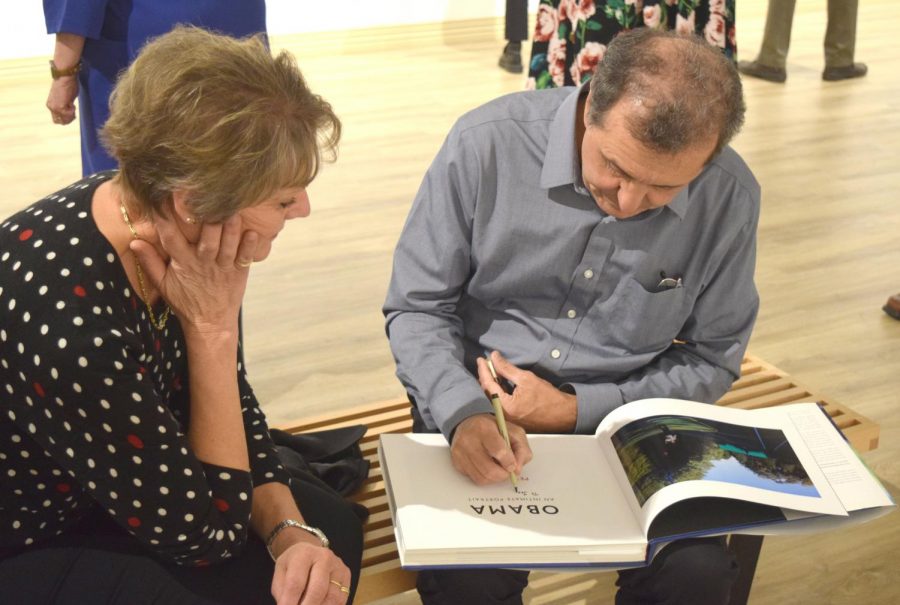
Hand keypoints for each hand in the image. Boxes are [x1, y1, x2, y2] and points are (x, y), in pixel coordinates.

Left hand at [46, 77, 77, 124]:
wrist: (64, 77)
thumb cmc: (66, 84)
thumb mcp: (64, 97)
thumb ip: (65, 105)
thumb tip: (69, 110)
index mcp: (50, 105)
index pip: (57, 119)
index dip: (66, 118)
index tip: (71, 111)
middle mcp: (51, 108)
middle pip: (61, 121)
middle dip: (69, 118)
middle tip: (73, 110)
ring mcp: (55, 108)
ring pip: (65, 120)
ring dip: (71, 115)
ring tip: (72, 105)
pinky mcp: (60, 107)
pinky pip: (69, 115)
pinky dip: (73, 112)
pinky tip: (73, 104)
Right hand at [130, 211, 259, 332]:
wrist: (210, 323)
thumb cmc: (186, 301)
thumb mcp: (163, 284)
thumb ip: (150, 262)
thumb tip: (134, 241)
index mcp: (182, 263)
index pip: (170, 238)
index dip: (165, 218)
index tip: (163, 197)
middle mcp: (203, 263)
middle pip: (207, 240)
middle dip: (209, 220)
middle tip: (209, 199)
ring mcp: (223, 267)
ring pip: (227, 246)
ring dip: (230, 229)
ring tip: (233, 210)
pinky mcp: (239, 272)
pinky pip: (246, 257)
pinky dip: (250, 246)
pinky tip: (253, 232)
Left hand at [271, 536, 350, 604]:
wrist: (311, 550)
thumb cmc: (293, 565)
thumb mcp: (281, 573)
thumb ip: (282, 592)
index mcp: (304, 554)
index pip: (296, 583)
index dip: (290, 603)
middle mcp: (324, 557)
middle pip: (317, 590)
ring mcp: (338, 567)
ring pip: (333, 598)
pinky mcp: (347, 575)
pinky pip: (341, 600)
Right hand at [450, 413, 531, 484]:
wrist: (469, 424)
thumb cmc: (494, 429)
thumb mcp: (513, 432)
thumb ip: (521, 449)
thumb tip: (517, 470)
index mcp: (484, 428)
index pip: (499, 451)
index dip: (509, 462)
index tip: (513, 465)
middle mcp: (468, 440)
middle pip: (489, 470)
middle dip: (503, 475)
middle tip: (507, 472)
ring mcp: (460, 453)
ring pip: (482, 478)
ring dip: (495, 478)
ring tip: (499, 469)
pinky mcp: (456, 463)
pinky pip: (474, 479)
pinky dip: (485, 478)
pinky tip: (488, 468)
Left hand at [477, 351, 576, 432]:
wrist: (563, 414)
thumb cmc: (548, 398)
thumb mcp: (526, 378)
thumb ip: (507, 368)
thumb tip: (495, 357)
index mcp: (506, 406)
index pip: (488, 385)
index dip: (483, 370)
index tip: (481, 360)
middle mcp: (503, 415)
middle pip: (488, 392)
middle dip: (486, 376)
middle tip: (485, 363)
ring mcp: (507, 419)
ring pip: (493, 398)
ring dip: (492, 384)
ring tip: (491, 370)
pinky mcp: (511, 419)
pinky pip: (500, 403)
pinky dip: (498, 392)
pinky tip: (499, 382)